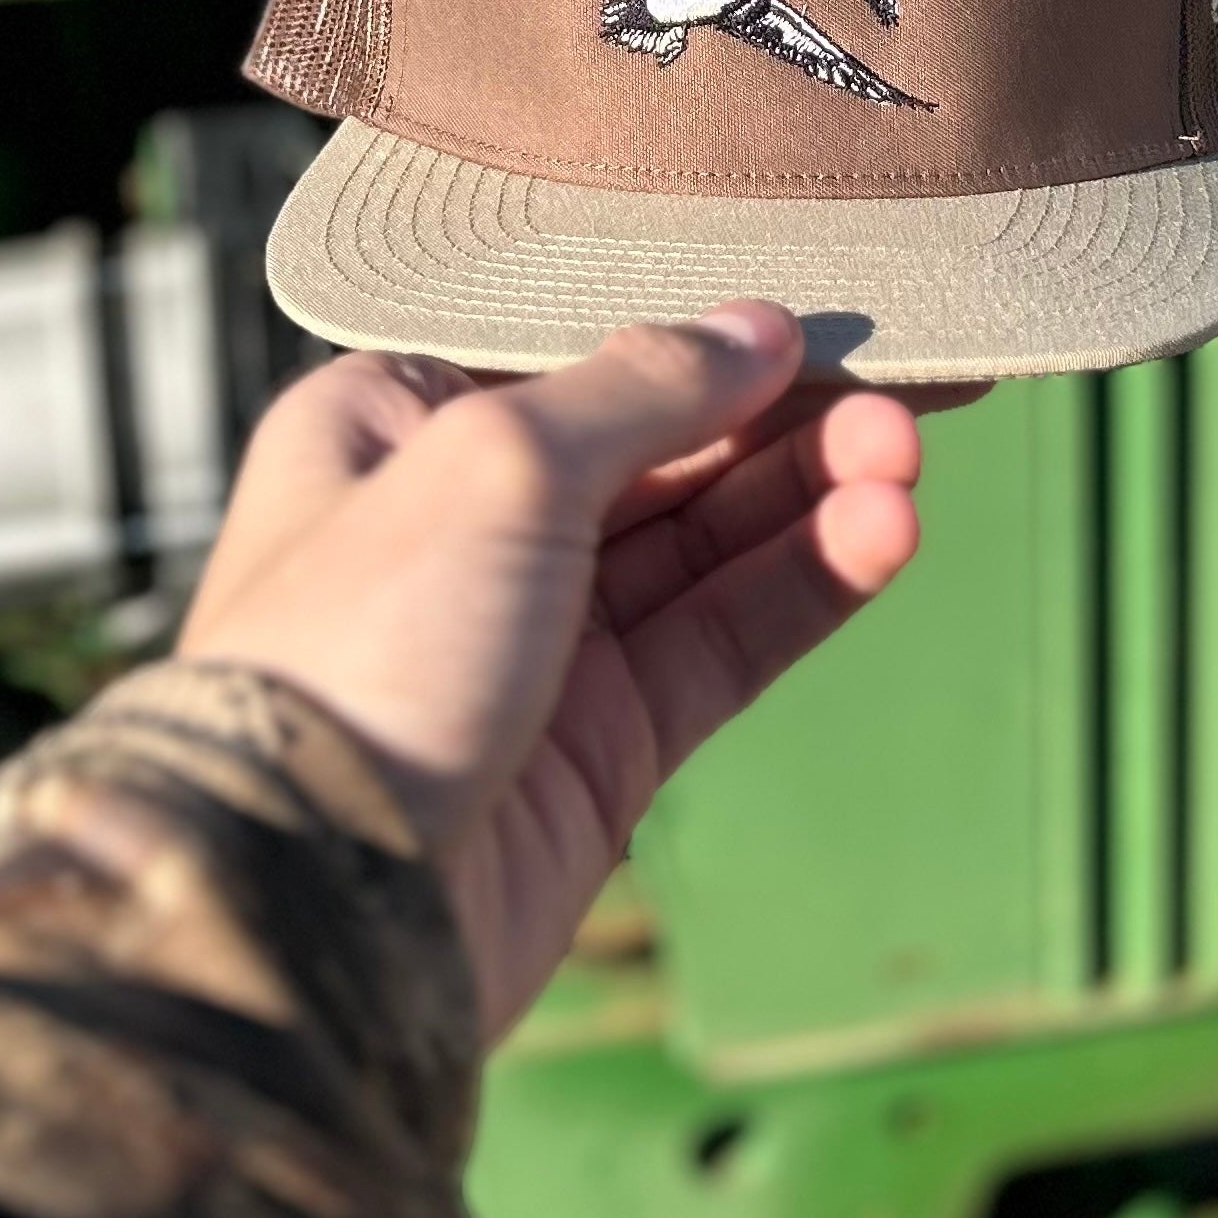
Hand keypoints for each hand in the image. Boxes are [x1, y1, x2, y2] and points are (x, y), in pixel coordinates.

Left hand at [178, 303, 956, 1038]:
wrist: (310, 909)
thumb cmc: (359, 650)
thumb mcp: (495, 464)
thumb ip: (638, 388)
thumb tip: (756, 330)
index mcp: (394, 421)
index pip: (575, 346)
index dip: (701, 328)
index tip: (819, 309)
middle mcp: (468, 518)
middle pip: (661, 440)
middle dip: (783, 413)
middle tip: (907, 388)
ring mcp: (540, 635)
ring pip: (707, 540)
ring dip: (810, 494)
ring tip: (905, 460)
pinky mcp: (602, 743)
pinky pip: (722, 638)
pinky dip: (804, 584)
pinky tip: (882, 535)